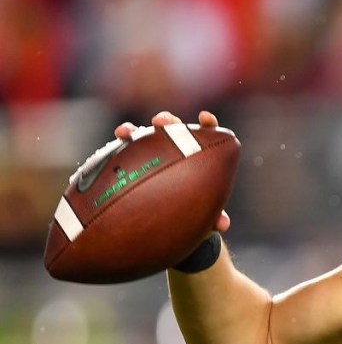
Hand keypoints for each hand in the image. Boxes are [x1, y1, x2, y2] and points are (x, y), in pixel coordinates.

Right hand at [115, 111, 231, 232]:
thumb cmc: (192, 214)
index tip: (205, 118)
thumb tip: (223, 224)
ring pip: (145, 136)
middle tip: (161, 122)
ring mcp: (153, 153)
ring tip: (127, 132)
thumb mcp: (203, 218)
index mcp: (198, 156)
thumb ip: (214, 218)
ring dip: (136, 129)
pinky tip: (116, 140)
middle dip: (167, 121)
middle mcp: (175, 149)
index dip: (207, 124)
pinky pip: (125, 151)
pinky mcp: (132, 161)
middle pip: (173, 129)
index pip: (206, 135)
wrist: (167, 225)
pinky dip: (120, 142)